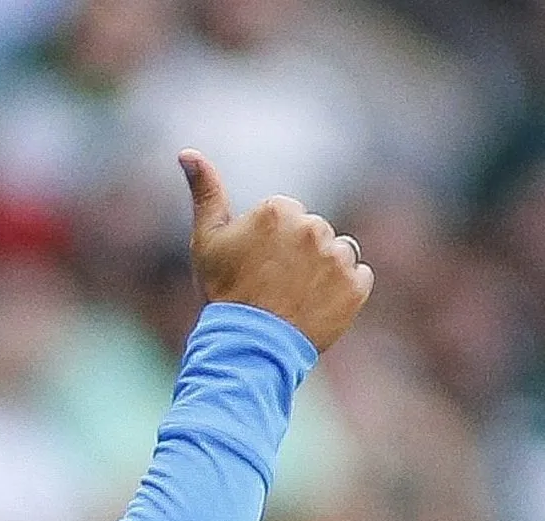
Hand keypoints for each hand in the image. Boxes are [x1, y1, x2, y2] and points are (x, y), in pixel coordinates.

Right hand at [179, 148, 371, 351]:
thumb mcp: (206, 239)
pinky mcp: (357, 285)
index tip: (254, 264)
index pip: (285, 215)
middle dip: (295, 254)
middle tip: (271, 284)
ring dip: (321, 270)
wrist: (247, 345)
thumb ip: (205, 192)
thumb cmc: (223, 290)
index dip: (267, 242)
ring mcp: (337, 257)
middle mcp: (313, 227)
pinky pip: (357, 277)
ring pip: (336, 253)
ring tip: (294, 296)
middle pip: (311, 233)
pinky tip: (315, 304)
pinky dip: (341, 290)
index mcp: (279, 210)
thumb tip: (187, 151)